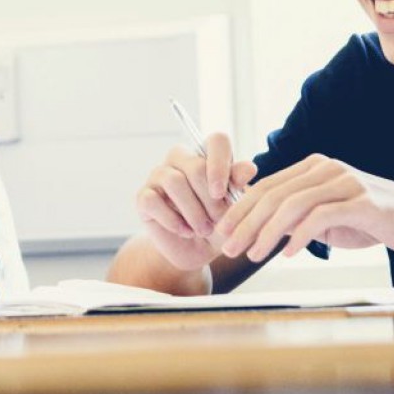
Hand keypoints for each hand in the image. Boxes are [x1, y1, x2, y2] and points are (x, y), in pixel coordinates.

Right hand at [135, 135, 255, 270]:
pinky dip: (172, 220)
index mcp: (208, 156)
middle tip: (218, 220)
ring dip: (193, 212)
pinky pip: (153, 200)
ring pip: (174, 181)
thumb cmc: (219, 225)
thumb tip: (248, 168)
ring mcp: (159, 175)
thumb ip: (240, 187)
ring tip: (204, 229)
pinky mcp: (144, 196)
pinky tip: (185, 231)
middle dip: (211, 200)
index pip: (217, 141)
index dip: (221, 163)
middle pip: (196, 165)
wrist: (197, 252)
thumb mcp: (235, 209)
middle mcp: (182, 159)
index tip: (222, 192)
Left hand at [216, 154, 393, 261]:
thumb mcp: (328, 217)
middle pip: (273, 194)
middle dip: (245, 222)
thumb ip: (298, 218)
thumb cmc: (372, 220)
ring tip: (252, 254)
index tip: (222, 233)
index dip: (240, 210)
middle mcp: (325, 168)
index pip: (266, 186)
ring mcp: (344, 181)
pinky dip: (299, 235)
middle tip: (228, 247)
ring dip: (266, 232)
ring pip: (292, 204)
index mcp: (313, 167)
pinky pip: (320, 217)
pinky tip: (288, 253)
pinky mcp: (362, 201)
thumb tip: (260, 232)